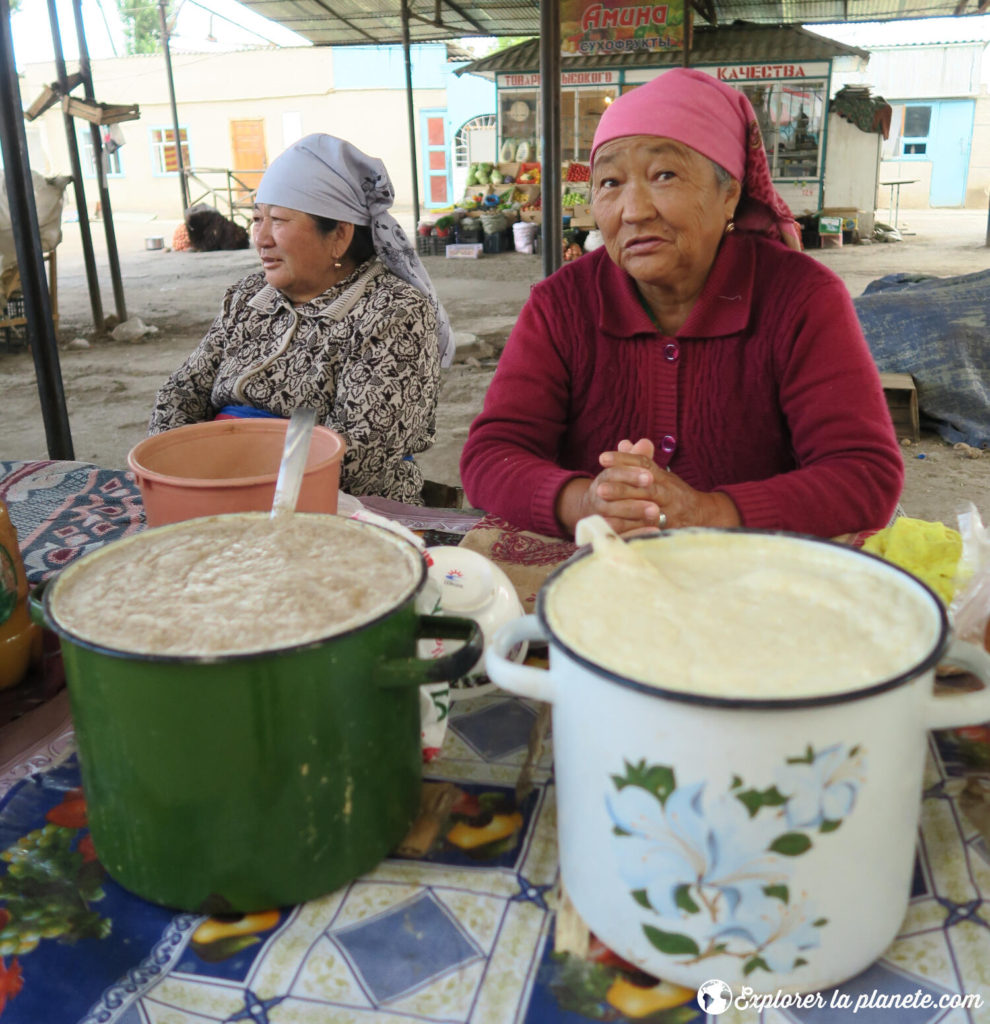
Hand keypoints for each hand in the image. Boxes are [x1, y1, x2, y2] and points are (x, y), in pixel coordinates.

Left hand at [555, 438, 741, 535]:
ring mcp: (671, 511)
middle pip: (645, 486)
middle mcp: (668, 491)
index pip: (643, 464)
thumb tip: (624, 442)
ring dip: (626, 507)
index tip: (602, 458)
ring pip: (648, 507)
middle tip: (599, 487)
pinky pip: (650, 529)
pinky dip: (632, 528)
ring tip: (604, 507)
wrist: (703, 516)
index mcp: (663, 477)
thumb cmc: (674, 494)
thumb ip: (641, 459)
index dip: (624, 460)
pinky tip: (613, 528)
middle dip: (622, 487)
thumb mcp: (659, 474)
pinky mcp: (670, 528)